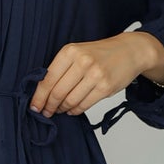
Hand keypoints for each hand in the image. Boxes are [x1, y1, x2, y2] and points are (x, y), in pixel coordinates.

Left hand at [28, 30, 163, 117]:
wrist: (129, 51)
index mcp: (70, 51)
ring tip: (59, 110)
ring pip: (70, 100)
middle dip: (49, 106)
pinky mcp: (105, 87)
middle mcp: (82, 62)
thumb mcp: (78, 52)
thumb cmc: (100, 53)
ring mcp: (95, 75)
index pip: (47, 79)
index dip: (39, 96)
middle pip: (57, 92)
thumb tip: (43, 92)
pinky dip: (75, 110)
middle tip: (45, 112)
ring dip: (62, 109)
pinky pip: (84, 105)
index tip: (34, 106)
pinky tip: (72, 110)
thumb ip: (61, 68)